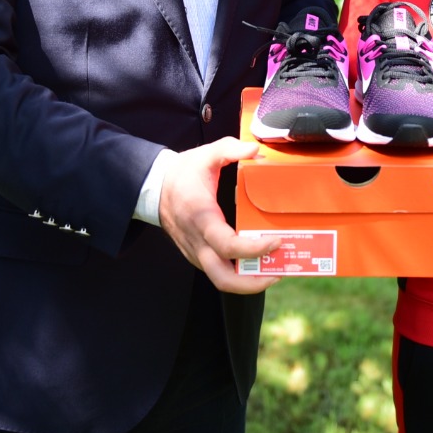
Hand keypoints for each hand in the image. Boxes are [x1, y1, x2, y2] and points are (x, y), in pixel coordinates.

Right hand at [158, 138, 282, 293]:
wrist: (154, 187)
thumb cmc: (181, 173)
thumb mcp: (206, 154)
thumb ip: (230, 149)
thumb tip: (254, 150)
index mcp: (201, 217)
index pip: (228, 246)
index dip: (254, 249)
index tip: (276, 241)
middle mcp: (197, 241)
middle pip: (223, 278)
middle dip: (253, 283)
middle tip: (278, 272)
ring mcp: (194, 251)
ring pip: (219, 280)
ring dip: (247, 282)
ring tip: (272, 271)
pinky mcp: (195, 254)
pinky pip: (216, 271)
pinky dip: (237, 274)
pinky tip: (255, 263)